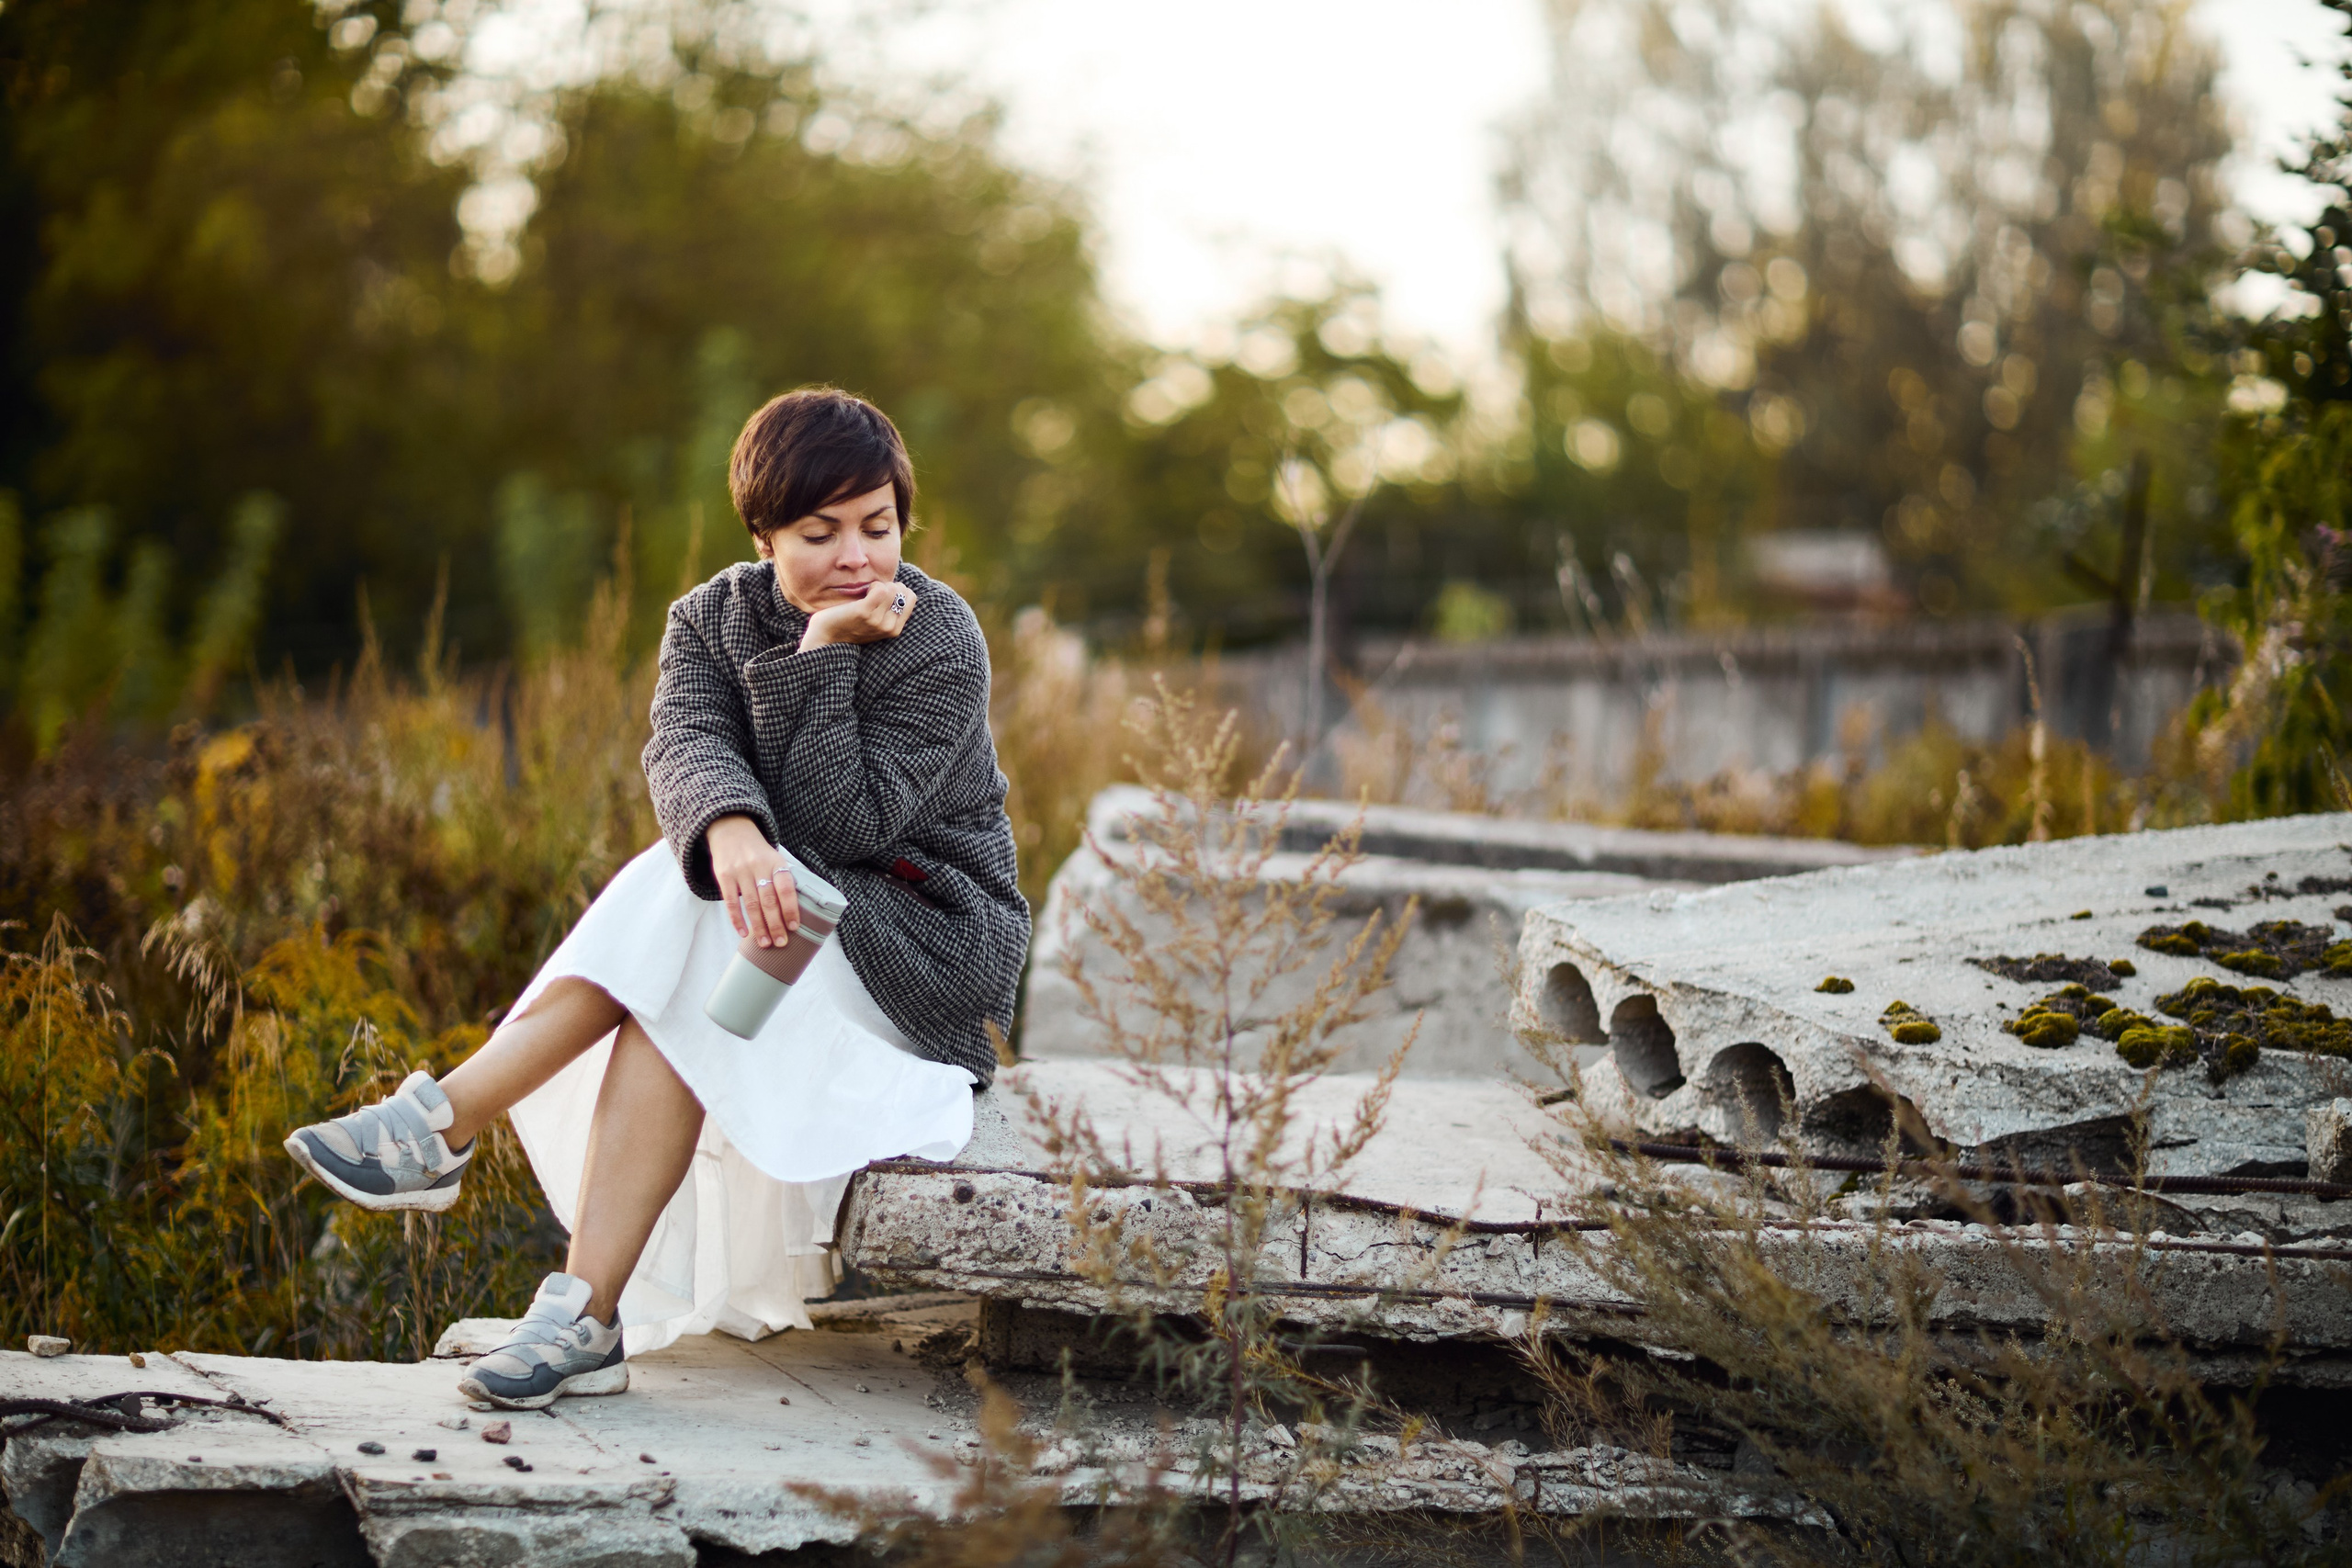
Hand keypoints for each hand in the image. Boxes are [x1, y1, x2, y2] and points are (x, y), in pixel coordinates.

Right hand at [707, 815, 800, 947]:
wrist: (731, 831)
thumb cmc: (758, 852)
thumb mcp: (774, 859)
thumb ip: (782, 881)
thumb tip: (794, 912)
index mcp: (776, 863)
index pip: (786, 888)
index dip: (790, 909)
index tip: (794, 927)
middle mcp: (758, 867)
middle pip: (768, 900)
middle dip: (776, 924)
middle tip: (781, 943)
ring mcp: (740, 872)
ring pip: (751, 904)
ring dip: (759, 927)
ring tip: (765, 943)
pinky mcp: (724, 876)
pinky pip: (731, 902)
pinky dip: (737, 920)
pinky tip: (744, 933)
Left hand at [800, 582, 916, 650]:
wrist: (825, 637)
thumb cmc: (848, 624)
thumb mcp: (874, 621)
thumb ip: (888, 611)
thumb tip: (898, 587)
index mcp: (894, 630)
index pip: (911, 597)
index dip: (898, 589)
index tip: (883, 594)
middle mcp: (889, 627)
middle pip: (902, 591)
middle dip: (889, 585)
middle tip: (872, 593)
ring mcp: (878, 621)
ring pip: (892, 588)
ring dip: (879, 584)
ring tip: (866, 593)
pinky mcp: (865, 612)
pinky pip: (880, 589)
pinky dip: (872, 585)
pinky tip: (863, 593)